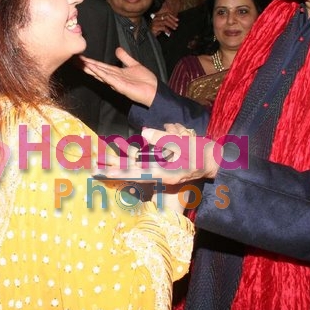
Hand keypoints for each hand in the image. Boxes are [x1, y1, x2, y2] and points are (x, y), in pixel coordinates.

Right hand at [80, 47, 157, 106]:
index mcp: (115, 73)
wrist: (154, 91)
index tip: (80, 57)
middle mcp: (113, 78)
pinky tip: (92, 68)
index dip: (90, 62)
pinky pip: (108, 78)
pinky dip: (100, 73)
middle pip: (96, 70)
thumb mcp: (134, 65)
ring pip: (99, 73)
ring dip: (89, 68)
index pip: (100, 66)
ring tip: (79, 63)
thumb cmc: (145, 81)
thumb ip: (125, 57)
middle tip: (72, 59)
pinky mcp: (120, 86)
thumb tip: (117, 49)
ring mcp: (115, 82)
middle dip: (85, 65)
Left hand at [95, 124, 218, 184]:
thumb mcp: (185, 142)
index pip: (139, 173)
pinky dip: (132, 166)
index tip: (105, 172)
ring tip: (101, 166)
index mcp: (166, 174)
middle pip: (132, 174)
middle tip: (94, 170)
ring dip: (121, 167)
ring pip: (137, 170)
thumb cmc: (202, 152)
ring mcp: (161, 174)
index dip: (121, 172)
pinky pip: (144, 167)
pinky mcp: (162, 170)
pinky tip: (121, 160)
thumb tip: (144, 132)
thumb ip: (164, 137)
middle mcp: (161, 176)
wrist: (215, 161)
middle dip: (114, 171)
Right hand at [150, 12, 177, 36]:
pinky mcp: (154, 27)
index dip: (172, 16)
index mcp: (157, 16)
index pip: (166, 14)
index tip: (177, 20)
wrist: (149, 35)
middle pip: (166, 17)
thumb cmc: (155, 30)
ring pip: (165, 22)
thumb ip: (166, 22)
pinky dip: (167, 30)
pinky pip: (163, 27)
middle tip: (176, 25)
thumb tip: (174, 21)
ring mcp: (154, 23)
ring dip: (171, 25)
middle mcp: (155, 18)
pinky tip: (169, 32)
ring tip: (174, 28)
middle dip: (172, 21)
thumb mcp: (161, 25)